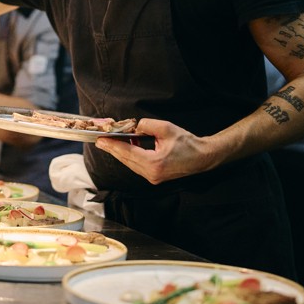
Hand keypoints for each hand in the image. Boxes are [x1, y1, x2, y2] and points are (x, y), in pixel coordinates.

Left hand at [93, 118, 212, 184]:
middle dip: (112, 149)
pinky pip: (137, 165)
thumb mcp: (166, 128)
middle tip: (100, 140)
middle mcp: (151, 174)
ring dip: (121, 152)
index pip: (127, 153)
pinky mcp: (155, 177)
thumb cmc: (188, 143)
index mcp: (154, 163)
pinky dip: (130, 156)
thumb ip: (147, 125)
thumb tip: (135, 126)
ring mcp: (153, 178)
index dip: (112, 145)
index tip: (100, 140)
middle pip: (126, 160)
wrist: (203, 157)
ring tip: (110, 142)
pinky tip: (128, 146)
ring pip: (130, 164)